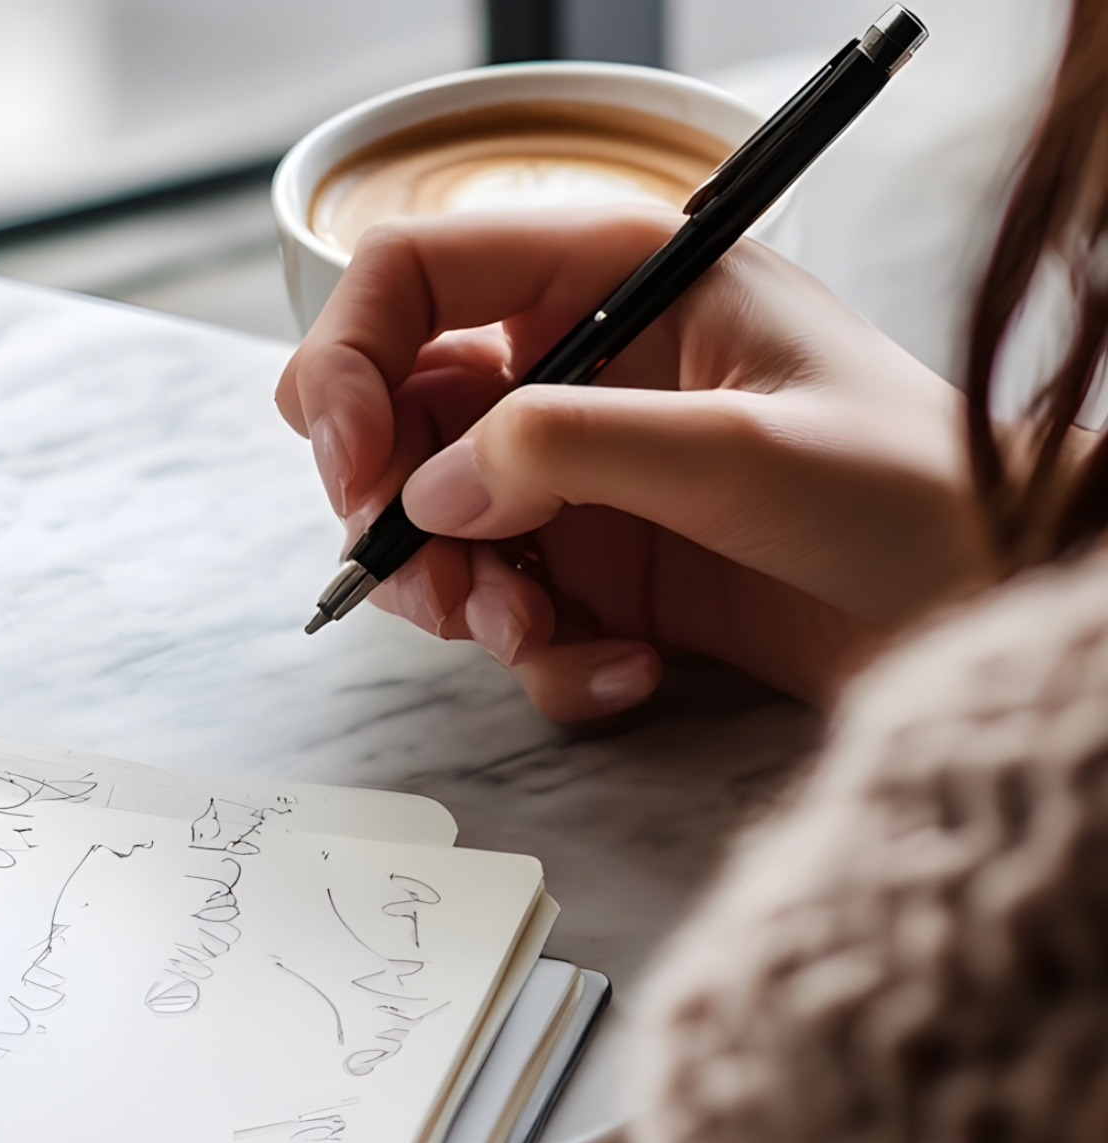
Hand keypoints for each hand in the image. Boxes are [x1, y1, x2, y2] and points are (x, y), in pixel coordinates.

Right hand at [275, 206, 989, 720]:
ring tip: (537, 631)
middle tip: (432, 580)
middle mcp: (575, 369)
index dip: (350, 358)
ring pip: (432, 525)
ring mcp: (578, 474)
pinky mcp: (595, 569)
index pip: (413, 273)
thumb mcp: (740, 448)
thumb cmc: (912, 491)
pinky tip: (626, 668)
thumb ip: (566, 448)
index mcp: (612, 278)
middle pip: (396, 414)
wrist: (994, 606)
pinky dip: (541, 655)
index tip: (356, 466)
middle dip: (391, 507)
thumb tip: (427, 492)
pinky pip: (505, 612)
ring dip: (460, 595)